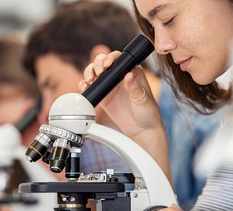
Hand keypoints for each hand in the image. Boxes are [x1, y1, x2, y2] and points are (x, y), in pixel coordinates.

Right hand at [79, 51, 171, 182]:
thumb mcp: (143, 99)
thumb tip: (128, 76)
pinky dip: (85, 85)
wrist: (142, 130)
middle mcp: (119, 76)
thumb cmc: (148, 112)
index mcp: (132, 72)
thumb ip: (134, 88)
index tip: (108, 64)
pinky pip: (91, 87)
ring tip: (90, 78)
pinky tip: (85, 86)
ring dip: (89, 72)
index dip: (111, 58)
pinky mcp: (103, 96)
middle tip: (98, 72)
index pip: (119, 59)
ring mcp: (110, 86)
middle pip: (104, 62)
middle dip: (97, 63)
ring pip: (95, 73)